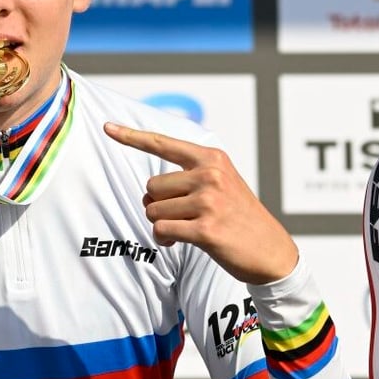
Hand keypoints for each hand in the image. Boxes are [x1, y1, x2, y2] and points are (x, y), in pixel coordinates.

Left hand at [104, 122, 296, 284]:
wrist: (271, 251)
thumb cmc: (239, 218)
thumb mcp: (222, 184)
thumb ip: (188, 178)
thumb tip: (148, 193)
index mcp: (212, 159)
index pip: (163, 144)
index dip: (131, 136)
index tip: (107, 127)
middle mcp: (210, 175)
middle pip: (151, 186)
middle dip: (159, 204)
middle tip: (183, 215)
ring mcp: (208, 201)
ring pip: (153, 209)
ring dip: (162, 224)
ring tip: (186, 229)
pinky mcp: (205, 229)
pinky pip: (162, 230)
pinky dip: (165, 238)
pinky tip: (181, 241)